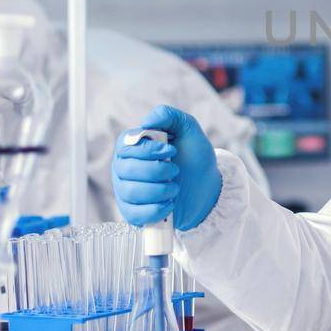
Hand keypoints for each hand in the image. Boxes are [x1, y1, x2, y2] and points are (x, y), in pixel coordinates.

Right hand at [111, 105, 222, 230]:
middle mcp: (124, 168)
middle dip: (157, 170)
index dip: (147, 150)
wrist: (207, 188)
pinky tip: (170, 204)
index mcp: (133, 147)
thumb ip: (169, 116)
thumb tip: (146, 121)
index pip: (125, 146)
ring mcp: (126, 191)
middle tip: (176, 170)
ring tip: (175, 187)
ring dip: (160, 190)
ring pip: (131, 192)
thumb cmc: (194, 158)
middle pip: (126, 169)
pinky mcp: (133, 213)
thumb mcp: (188, 130)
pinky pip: (135, 214)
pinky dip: (156, 209)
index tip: (171, 151)